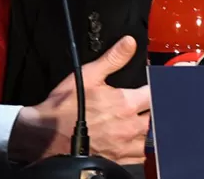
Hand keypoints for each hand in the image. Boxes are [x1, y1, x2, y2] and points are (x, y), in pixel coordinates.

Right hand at [9, 35, 150, 164]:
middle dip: (154, 109)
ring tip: (142, 122)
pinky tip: (134, 141)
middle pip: (157, 117)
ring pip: (150, 139)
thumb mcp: (87, 75)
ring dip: (149, 130)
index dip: (157, 86)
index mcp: (125, 104)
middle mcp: (129, 127)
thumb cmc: (63, 108)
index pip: (155, 93)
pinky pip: (140, 156)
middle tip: (148, 105)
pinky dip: (141, 148)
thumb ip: (113, 59)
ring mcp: (124, 146)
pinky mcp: (118, 160)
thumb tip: (130, 43)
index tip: (156, 84)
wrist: (46, 136)